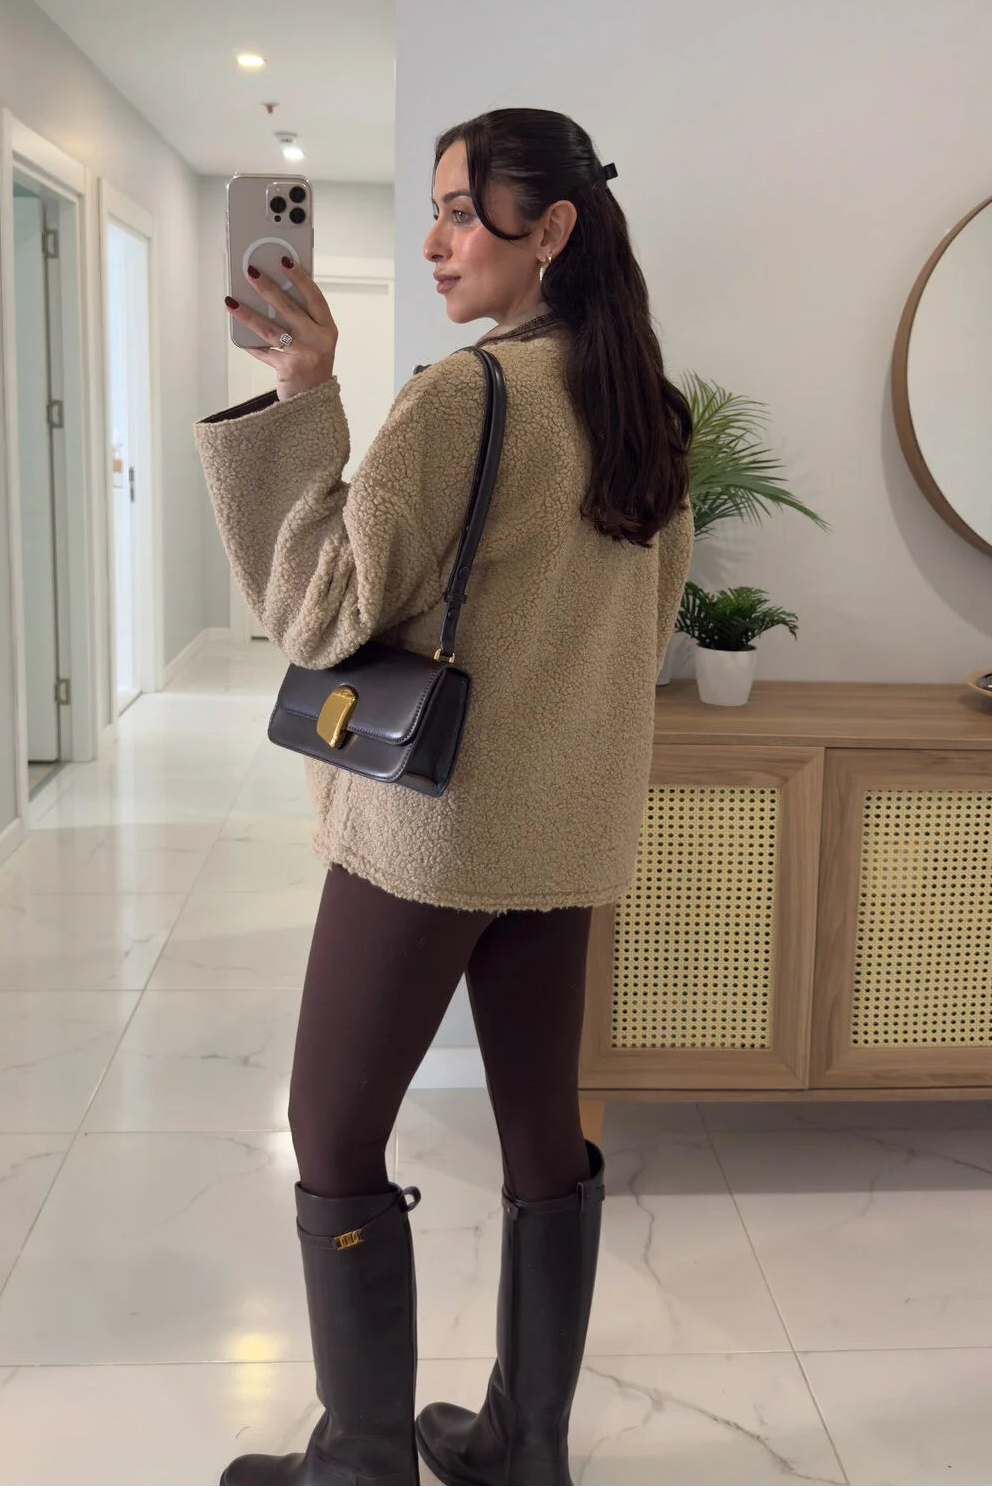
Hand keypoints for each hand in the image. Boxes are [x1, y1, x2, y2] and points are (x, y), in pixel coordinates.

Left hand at [225, 259, 337, 400]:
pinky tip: (238, 336)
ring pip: (272, 329)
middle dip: (268, 288)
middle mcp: (319, 340)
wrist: (314, 404)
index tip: (284, 260)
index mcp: (327, 329)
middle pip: (290, 308)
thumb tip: (269, 293)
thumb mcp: (315, 340)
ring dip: (249, 314)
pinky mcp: (289, 368)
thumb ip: (301, 319)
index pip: (314, 297)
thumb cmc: (312, 366)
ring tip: (232, 301)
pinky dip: (250, 344)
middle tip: (251, 271)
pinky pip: (264, 351)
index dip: (300, 277)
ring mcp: (305, 355)